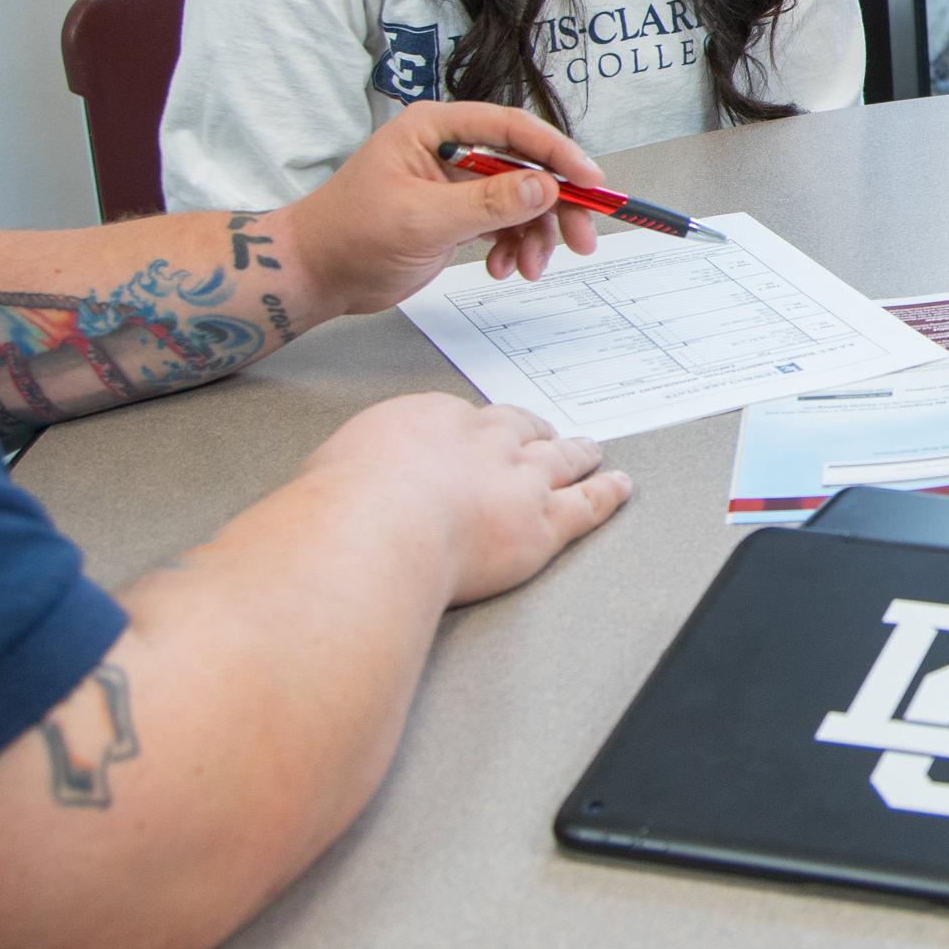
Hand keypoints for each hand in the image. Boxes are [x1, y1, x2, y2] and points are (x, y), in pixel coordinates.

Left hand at [281, 102, 606, 315]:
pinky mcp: (459, 214)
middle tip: (582, 238)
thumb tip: (543, 186)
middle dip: (557, 204)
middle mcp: (451, 149)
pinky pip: (507, 224)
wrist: (316, 275)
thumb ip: (486, 203)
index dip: (557, 153)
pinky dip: (514, 247)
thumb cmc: (348, 236)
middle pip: (527, 165)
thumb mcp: (421, 219)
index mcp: (436, 128)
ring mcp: (457, 184)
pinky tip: (502, 268)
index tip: (590, 181)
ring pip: (523, 200)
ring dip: (535, 235)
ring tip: (528, 268)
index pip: (512, 128)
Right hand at [301, 392, 631, 604]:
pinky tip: (618, 487)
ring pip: (560, 461)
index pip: (463, 422)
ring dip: (578, 454)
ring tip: (590, 449)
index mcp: (428, 422)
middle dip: (533, 432)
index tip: (479, 437)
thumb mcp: (330, 473)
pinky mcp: (543, 522)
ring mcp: (519, 480)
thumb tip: (332, 496)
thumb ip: (346, 478)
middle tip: (546, 432)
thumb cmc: (339, 508)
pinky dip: (607, 494)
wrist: (376, 526)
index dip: (477, 433)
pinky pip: (587, 504)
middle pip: (519, 430)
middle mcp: (481, 444)